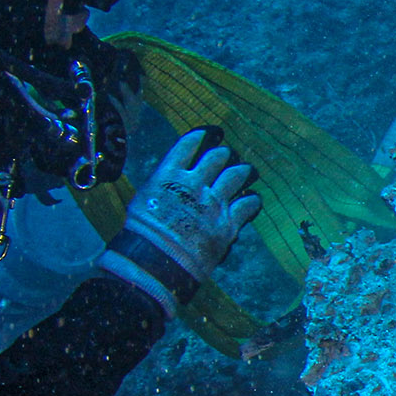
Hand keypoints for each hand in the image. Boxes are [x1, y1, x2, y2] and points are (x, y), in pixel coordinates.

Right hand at [95, 127, 260, 317]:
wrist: (155, 262)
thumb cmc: (141, 236)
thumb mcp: (144, 202)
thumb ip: (162, 188)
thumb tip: (169, 185)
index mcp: (168, 175)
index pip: (188, 145)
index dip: (202, 136)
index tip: (210, 133)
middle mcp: (194, 184)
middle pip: (217, 158)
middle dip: (224, 154)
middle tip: (228, 155)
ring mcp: (213, 203)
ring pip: (236, 176)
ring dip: (243, 171)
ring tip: (249, 171)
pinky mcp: (227, 224)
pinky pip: (248, 206)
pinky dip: (253, 201)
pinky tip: (255, 200)